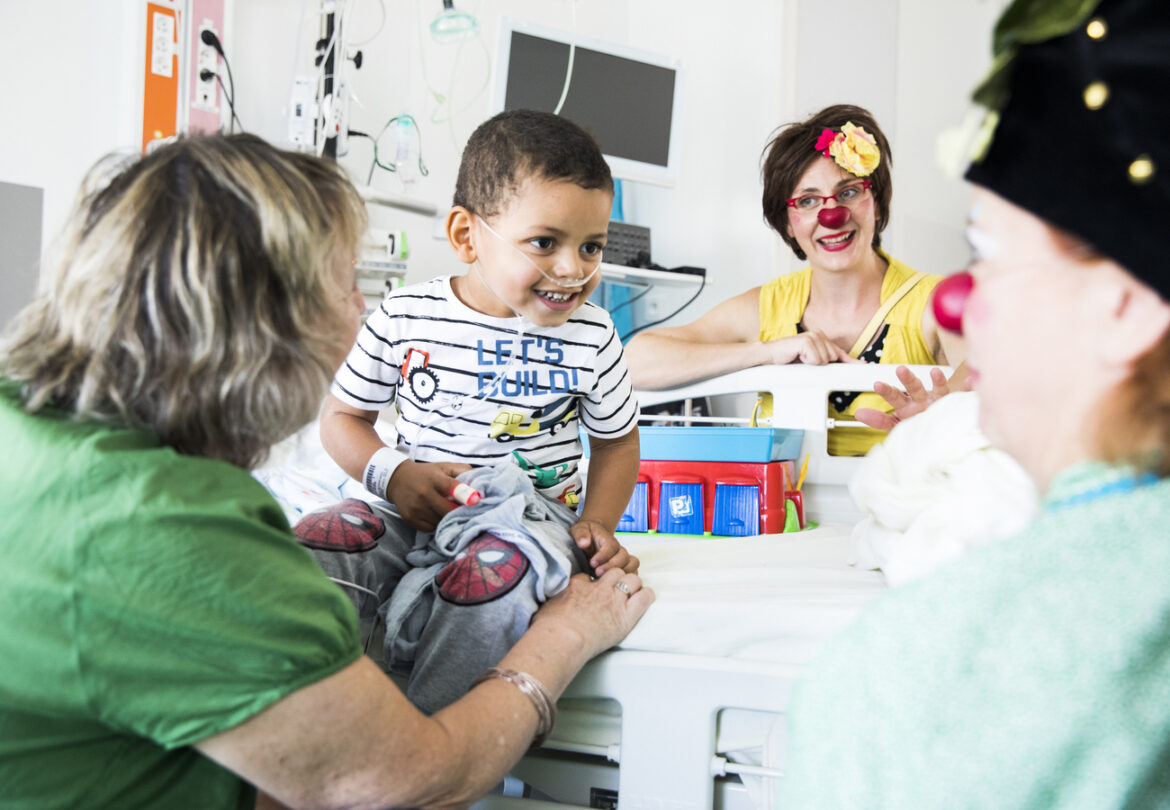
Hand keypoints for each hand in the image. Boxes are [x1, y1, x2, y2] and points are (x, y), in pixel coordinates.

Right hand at [386, 460, 473, 530]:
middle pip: (448, 511)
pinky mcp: (410, 519)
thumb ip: (463, 471)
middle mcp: (425, 494)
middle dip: (461, 514)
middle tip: (470, 514)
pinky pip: (431, 528)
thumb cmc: (427, 474)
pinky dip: (438, 525)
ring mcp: (417, 508)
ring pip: (441, 522)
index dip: (465, 495)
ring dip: (450, 521)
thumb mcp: (444, 467)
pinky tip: (439, 517)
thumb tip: (482, 482)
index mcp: (435, 479)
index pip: (451, 487)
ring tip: (453, 515)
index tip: (477, 500)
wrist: (397, 479)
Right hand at [531, 568, 653, 658]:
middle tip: (614, 589)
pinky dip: (646, 595)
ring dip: (631, 584)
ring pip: (632, 579)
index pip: (588, 576)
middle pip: (614, 572)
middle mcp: (598, 588)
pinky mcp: (625, 617)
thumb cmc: (548, 628)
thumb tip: (550, 604)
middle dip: (615, 577)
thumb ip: (554, 600)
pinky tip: (644, 597)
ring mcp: (614, 601)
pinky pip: (644, 597)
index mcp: (578, 585)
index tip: (591, 588)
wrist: (561, 640)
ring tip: (630, 592)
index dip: (591, 582)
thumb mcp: (546, 607)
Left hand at [570, 518, 638, 574]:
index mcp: (607, 539)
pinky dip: (626, 578)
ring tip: (606, 579)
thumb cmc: (584, 535)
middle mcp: (618, 548)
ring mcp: (623, 558)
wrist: (589, 539)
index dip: (603, 555)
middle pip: (624, 556)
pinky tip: (613, 583)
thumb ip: (581, 534)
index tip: (592, 563)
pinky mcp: (625, 567)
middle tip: (597, 573)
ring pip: (632, 564)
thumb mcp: (579, 530)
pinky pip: (633, 572)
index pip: (612, 546)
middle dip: (611, 566)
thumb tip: (584, 543)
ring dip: (621, 573)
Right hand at [766, 330, 863, 365]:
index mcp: (821, 337)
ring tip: (800, 358)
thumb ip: (825, 360)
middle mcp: (818, 334)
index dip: (851, 361)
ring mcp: (812, 336)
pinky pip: (816, 359)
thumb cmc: (789, 358)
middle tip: (805, 361)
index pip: (839, 352)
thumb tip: (841, 364)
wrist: (770, 355)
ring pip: (825, 360)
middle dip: (820, 363)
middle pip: (833, 357)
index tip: (863, 366)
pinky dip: (806, 362)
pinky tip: (797, 357)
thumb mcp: (810, 359)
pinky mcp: (806, 341)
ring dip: (811, 363)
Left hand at [855, 365, 970, 430]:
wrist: (941, 434)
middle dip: (908, 379)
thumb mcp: (898, 426)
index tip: (876, 384)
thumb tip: (858, 413)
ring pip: (939, 389)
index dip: (887, 390)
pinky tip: (970, 383)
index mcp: (908, 405)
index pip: (895, 396)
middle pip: (914, 388)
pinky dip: (968, 389)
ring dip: (937, 380)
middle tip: (900, 369)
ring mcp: (941, 401)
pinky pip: (964, 395)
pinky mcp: (957, 404)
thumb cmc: (918, 426)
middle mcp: (924, 400)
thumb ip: (879, 420)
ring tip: (935, 372)